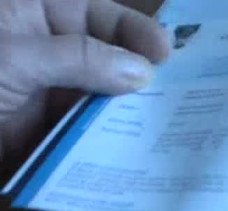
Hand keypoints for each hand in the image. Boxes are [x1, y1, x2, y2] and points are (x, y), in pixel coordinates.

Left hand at [0, 0, 168, 175]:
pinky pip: (86, 133)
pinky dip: (110, 142)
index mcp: (32, 16)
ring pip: (102, 98)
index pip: (95, 15)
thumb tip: (143, 72)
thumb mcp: (15, 59)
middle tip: (181, 90)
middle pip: (107, 57)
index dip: (133, 30)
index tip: (166, 53)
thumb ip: (79, 59)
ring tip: (167, 123)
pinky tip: (136, 149)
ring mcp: (46, 94)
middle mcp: (46, 52)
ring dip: (130, 111)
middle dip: (140, 73)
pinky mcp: (45, 133)